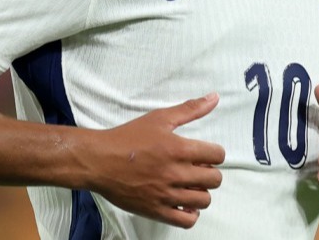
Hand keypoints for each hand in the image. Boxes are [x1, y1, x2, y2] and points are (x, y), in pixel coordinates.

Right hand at [89, 93, 224, 227]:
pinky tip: (183, 200)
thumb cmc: (129, 136)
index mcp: (179, 149)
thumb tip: (215, 98)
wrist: (101, 160)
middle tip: (196, 167)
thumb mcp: (160, 117)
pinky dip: (191, 212)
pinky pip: (187, 220)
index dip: (214, 152)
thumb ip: (190, 109)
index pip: (217, 155)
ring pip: (204, 200)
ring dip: (201, 191)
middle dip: (210, 171)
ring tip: (190, 183)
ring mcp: (167, 195)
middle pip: (215, 179)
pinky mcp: (157, 211)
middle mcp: (176, 174)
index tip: (204, 152)